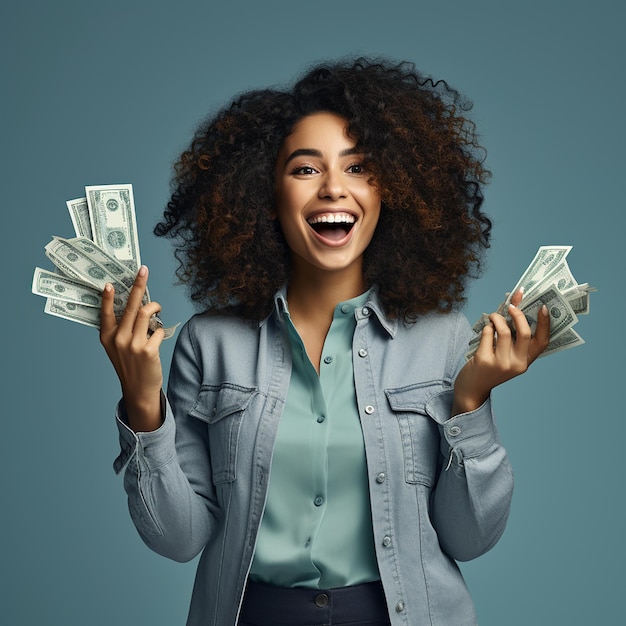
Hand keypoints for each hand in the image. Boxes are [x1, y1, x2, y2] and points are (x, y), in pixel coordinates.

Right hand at [100, 265, 164, 431]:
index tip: (108, 283)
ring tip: (157, 308)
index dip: (107, 297)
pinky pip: (159, 330)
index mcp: (107, 337)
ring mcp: (133, 345)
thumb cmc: (130, 364)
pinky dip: (161, 330)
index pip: (106, 312)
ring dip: (155, 307)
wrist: (138, 390)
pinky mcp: (148, 351)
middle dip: (138, 285)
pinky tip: (157, 337)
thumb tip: (138, 305)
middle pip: (130, 306)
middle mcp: (118, 339)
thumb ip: (122, 329)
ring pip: (146, 313)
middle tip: (144, 270)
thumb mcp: (117, 347)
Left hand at [453, 290, 549, 414]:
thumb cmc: (490, 367)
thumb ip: (513, 335)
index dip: (545, 323)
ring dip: (497, 318)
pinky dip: (487, 327)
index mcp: (526, 362)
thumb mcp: (506, 354)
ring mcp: (501, 363)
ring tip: (493, 317)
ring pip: (503, 331)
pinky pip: (488, 334)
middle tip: (510, 306)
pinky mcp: (485, 360)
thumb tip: (515, 305)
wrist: (472, 389)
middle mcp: (517, 364)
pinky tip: (486, 329)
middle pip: (524, 333)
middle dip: (517, 315)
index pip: (542, 342)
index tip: (543, 306)